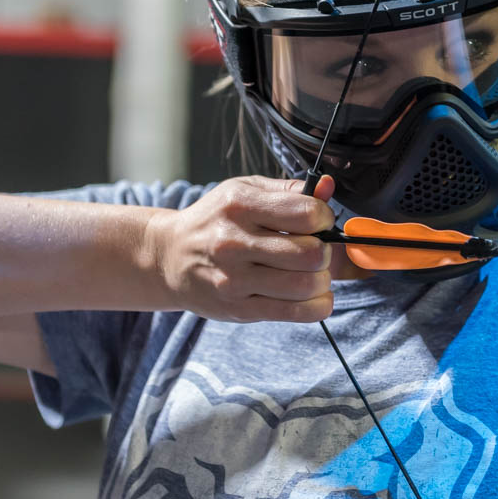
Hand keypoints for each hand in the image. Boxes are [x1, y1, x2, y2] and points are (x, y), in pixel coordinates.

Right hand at [150, 175, 336, 322]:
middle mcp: (234, 242)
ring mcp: (234, 279)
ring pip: (305, 285)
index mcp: (240, 205)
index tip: (320, 222)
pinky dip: (317, 305)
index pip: (307, 214)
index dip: (325, 218)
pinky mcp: (239, 309)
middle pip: (310, 253)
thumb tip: (328, 186)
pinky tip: (315, 295)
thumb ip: (290, 190)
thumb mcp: (246, 191)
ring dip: (322, 279)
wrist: (169, 256)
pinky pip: (295, 312)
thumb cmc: (215, 220)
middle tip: (316, 249)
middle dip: (324, 251)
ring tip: (312, 272)